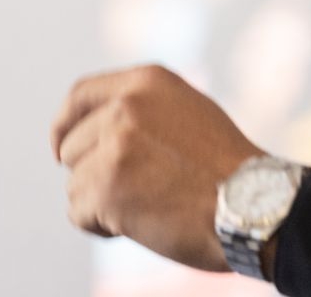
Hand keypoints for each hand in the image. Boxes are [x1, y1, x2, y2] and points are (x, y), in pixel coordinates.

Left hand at [50, 63, 267, 271]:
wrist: (251, 205)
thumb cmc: (226, 170)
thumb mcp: (188, 113)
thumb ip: (144, 110)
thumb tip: (96, 126)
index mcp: (147, 82)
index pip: (80, 95)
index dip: (64, 125)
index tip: (59, 150)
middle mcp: (126, 106)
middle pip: (72, 146)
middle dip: (93, 175)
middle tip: (135, 192)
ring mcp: (115, 145)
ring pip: (75, 183)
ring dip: (100, 203)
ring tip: (147, 207)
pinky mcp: (107, 186)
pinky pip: (78, 213)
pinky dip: (101, 227)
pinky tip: (141, 224)